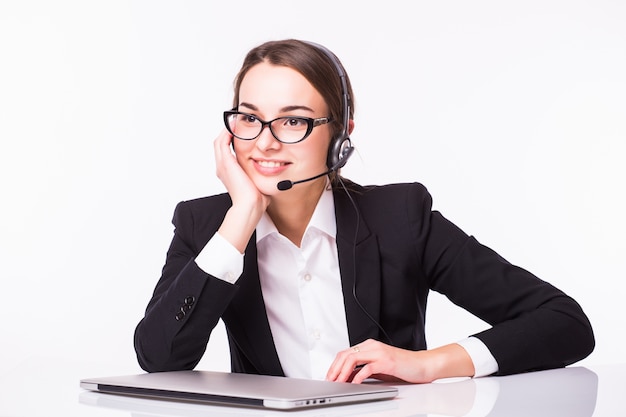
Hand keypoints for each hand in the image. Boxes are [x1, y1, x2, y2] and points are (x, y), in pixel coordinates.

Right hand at [214, 130, 268, 252]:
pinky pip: (221, 143)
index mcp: (229, 173)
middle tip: (236, 124)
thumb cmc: (256, 199)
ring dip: (226, 131)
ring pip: (219, 142)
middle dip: (228, 133)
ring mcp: (222, 165)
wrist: (250, 206)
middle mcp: (222, 168)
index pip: (226, 153)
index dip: (231, 142)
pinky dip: (226, 133)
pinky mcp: (226, 163)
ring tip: (235, 123)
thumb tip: (272, 174)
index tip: (240, 134)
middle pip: (220, 145)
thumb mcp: (258, 183)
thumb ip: (261, 176)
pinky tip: (234, 128)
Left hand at [326, 339, 474, 383]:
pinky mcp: (386, 361)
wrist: (422, 366)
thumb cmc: (402, 367)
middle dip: (334, 369)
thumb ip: (363, 369)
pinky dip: (358, 376)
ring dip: (342, 372)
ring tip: (339, 382)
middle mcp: (372, 346)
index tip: (329, 377)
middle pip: (345, 355)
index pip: (345, 353)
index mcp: (369, 346)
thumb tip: (347, 376)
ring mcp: (379, 352)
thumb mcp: (378, 369)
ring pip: (352, 358)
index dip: (334, 365)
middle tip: (330, 381)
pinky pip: (367, 367)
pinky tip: (354, 383)